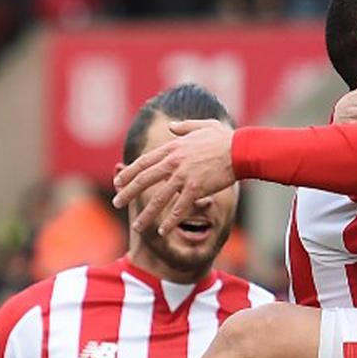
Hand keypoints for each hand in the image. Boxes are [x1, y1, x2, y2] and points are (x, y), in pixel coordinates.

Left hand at [113, 119, 234, 233]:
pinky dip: (170, 221)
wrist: (240, 150)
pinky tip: (162, 231)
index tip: (118, 183)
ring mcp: (183, 176)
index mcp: (172, 149)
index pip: (143, 162)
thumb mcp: (202, 126)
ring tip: (137, 227)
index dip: (129, 174)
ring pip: (158, 199)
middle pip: (144, 180)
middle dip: (128, 193)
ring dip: (146, 214)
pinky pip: (179, 208)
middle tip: (116, 203)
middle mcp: (173, 163)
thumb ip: (184, 127)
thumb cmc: (224, 138)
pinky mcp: (196, 189)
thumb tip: (172, 127)